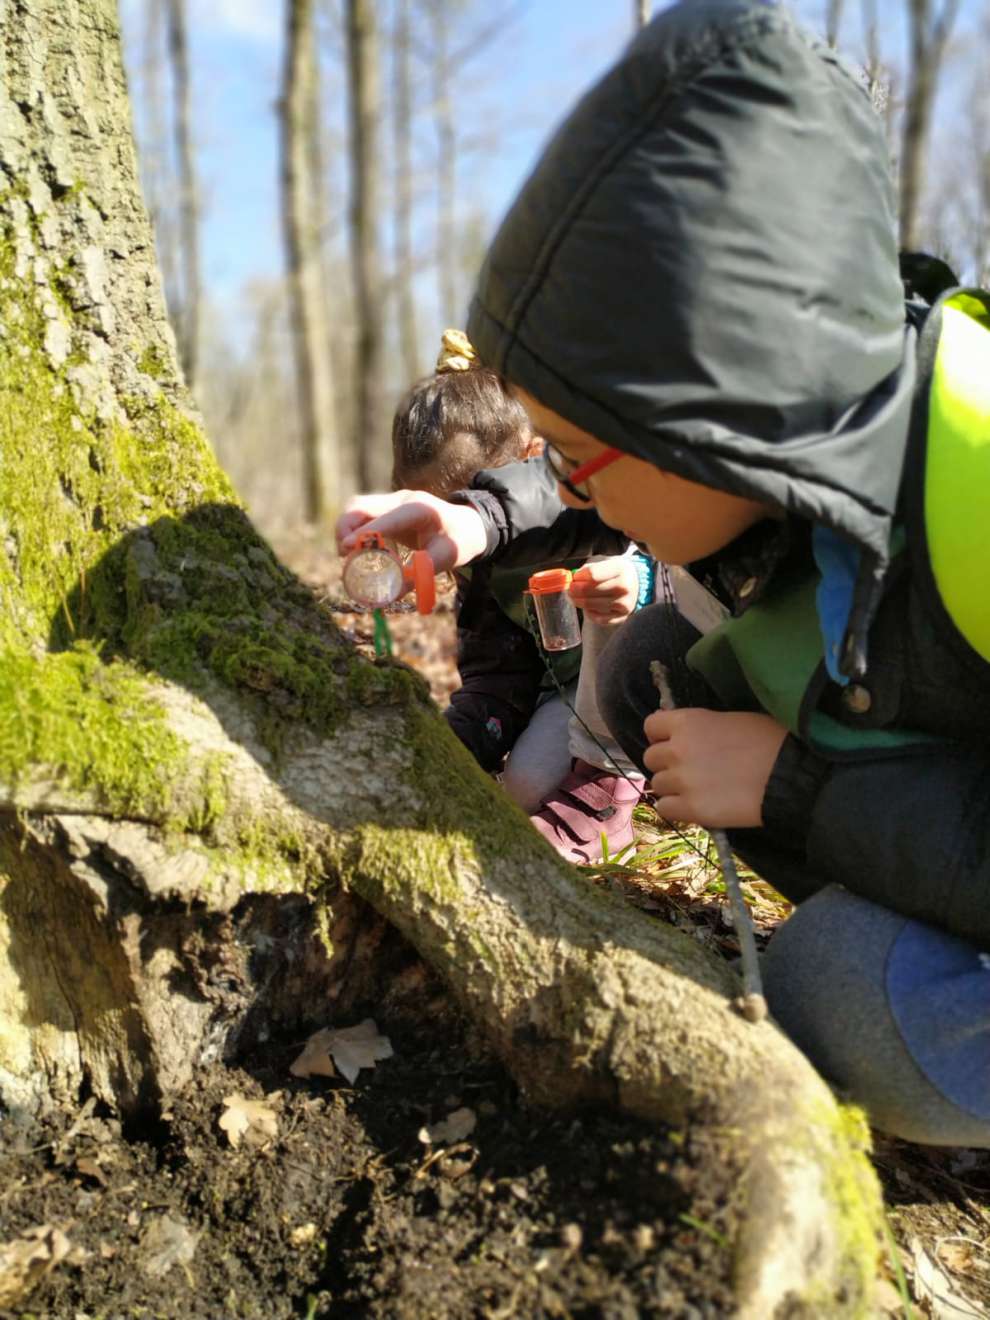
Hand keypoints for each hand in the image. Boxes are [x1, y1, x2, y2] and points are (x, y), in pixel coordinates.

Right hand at [336, 490, 486, 572]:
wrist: (467, 525)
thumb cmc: (458, 541)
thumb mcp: (445, 559)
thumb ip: (420, 575)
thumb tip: (391, 595)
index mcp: (419, 509)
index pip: (387, 518)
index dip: (366, 532)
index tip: (346, 547)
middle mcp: (401, 500)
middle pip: (361, 505)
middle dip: (346, 529)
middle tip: (344, 556)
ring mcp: (391, 502)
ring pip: (356, 508)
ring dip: (345, 530)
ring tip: (346, 555)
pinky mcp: (385, 509)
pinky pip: (361, 515)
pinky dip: (353, 531)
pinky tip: (356, 550)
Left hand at [569, 557, 639, 625]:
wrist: (635, 584)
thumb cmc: (615, 572)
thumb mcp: (605, 562)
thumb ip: (588, 569)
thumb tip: (573, 579)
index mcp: (620, 569)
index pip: (592, 574)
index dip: (578, 577)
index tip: (574, 577)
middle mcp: (624, 586)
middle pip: (588, 590)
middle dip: (574, 590)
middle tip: (570, 589)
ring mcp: (623, 603)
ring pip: (590, 605)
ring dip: (578, 601)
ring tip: (577, 597)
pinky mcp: (622, 617)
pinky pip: (597, 618)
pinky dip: (589, 613)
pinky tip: (589, 607)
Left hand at [642, 708, 787, 827]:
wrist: (789, 776)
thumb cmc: (770, 741)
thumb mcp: (733, 719)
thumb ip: (704, 727)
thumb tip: (690, 734)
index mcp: (688, 722)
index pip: (651, 725)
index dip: (660, 735)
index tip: (671, 742)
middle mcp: (677, 749)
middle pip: (651, 757)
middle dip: (666, 763)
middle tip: (688, 769)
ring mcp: (682, 780)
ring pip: (658, 784)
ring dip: (672, 787)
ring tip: (695, 789)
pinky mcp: (692, 809)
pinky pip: (665, 809)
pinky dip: (676, 808)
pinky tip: (693, 805)